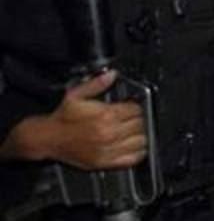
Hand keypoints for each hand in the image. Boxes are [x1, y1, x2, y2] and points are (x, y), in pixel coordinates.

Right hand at [12, 71, 146, 168]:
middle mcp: (109, 133)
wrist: (47, 138)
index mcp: (105, 115)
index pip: (136, 110)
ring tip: (133, 131)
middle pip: (140, 125)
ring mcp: (108, 149)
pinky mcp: (105, 163)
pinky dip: (138, 152)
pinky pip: (132, 159)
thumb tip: (112, 75)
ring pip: (140, 141)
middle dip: (138, 119)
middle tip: (132, 118)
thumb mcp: (76, 95)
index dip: (135, 106)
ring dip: (140, 135)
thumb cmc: (62, 118)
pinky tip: (134, 146)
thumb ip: (97, 84)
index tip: (131, 106)